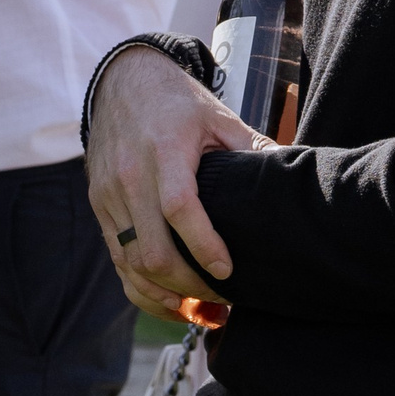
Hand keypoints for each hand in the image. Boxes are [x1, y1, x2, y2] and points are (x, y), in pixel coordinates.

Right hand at [87, 46, 256, 318]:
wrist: (123, 83)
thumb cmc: (179, 102)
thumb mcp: (221, 117)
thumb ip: (254, 148)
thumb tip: (295, 174)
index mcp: (164, 151)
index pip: (179, 207)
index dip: (203, 245)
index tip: (228, 271)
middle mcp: (130, 176)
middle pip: (151, 249)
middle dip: (188, 285)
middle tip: (223, 299)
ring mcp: (109, 196)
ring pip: (130, 264)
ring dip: (165, 295)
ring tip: (202, 312)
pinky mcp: (99, 208)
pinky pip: (117, 260)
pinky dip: (143, 288)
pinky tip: (172, 301)